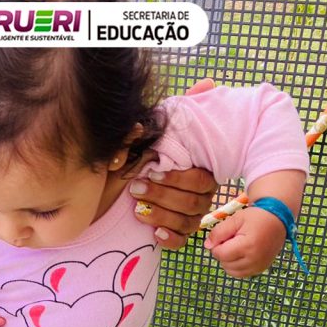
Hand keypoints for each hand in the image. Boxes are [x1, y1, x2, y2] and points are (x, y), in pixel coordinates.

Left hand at [129, 77, 216, 249]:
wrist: (122, 180)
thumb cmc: (145, 152)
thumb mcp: (156, 130)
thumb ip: (179, 110)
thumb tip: (204, 85)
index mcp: (201, 170)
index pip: (199, 180)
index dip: (176, 178)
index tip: (151, 171)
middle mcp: (201, 195)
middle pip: (193, 203)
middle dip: (163, 196)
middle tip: (135, 189)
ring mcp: (191, 215)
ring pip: (187, 222)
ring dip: (161, 215)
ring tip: (137, 210)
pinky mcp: (178, 232)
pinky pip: (182, 241)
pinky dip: (169, 239)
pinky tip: (153, 233)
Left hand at [203, 207, 285, 277]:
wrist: (277, 219)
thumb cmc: (255, 217)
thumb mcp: (235, 219)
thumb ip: (219, 232)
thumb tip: (207, 245)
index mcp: (247, 246)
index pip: (220, 254)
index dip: (217, 245)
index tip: (224, 236)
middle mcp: (253, 260)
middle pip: (225, 263)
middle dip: (223, 253)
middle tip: (232, 240)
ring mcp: (258, 267)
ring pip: (231, 271)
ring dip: (228, 261)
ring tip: (236, 247)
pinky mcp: (260, 270)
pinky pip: (241, 274)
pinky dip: (236, 266)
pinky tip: (240, 254)